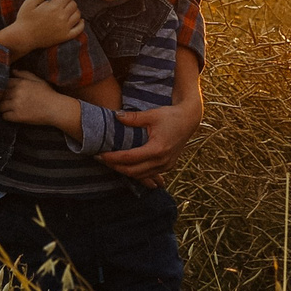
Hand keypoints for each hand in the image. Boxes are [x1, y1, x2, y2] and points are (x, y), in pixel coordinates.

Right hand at [0, 0, 82, 56]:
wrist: (23, 38)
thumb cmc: (24, 19)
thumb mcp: (29, 2)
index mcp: (54, 7)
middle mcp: (61, 17)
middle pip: (73, 4)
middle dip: (68, 2)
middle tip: (61, 4)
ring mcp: (64, 28)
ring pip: (77, 15)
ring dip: (74, 11)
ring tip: (67, 11)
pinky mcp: (65, 37)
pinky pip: (79, 29)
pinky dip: (81, 24)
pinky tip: (79, 20)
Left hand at [0, 72, 80, 137]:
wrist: (56, 109)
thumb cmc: (48, 93)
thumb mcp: (37, 80)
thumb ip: (24, 74)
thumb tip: (13, 71)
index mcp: (21, 83)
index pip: (4, 83)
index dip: (4, 87)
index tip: (6, 91)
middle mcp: (16, 93)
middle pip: (0, 95)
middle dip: (3, 97)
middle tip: (8, 100)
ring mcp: (16, 105)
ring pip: (0, 106)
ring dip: (4, 107)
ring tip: (10, 108)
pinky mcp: (17, 116)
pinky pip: (4, 116)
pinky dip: (7, 116)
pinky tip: (13, 115)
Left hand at [103, 56, 202, 183]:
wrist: (189, 120)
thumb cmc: (170, 115)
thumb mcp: (152, 114)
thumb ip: (134, 117)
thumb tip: (116, 116)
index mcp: (157, 149)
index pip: (129, 158)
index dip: (113, 158)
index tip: (100, 154)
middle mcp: (161, 161)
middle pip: (132, 171)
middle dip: (115, 167)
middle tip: (101, 159)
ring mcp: (166, 166)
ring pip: (140, 176)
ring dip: (125, 171)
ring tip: (111, 162)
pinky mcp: (167, 166)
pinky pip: (148, 174)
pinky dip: (136, 172)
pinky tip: (126, 165)